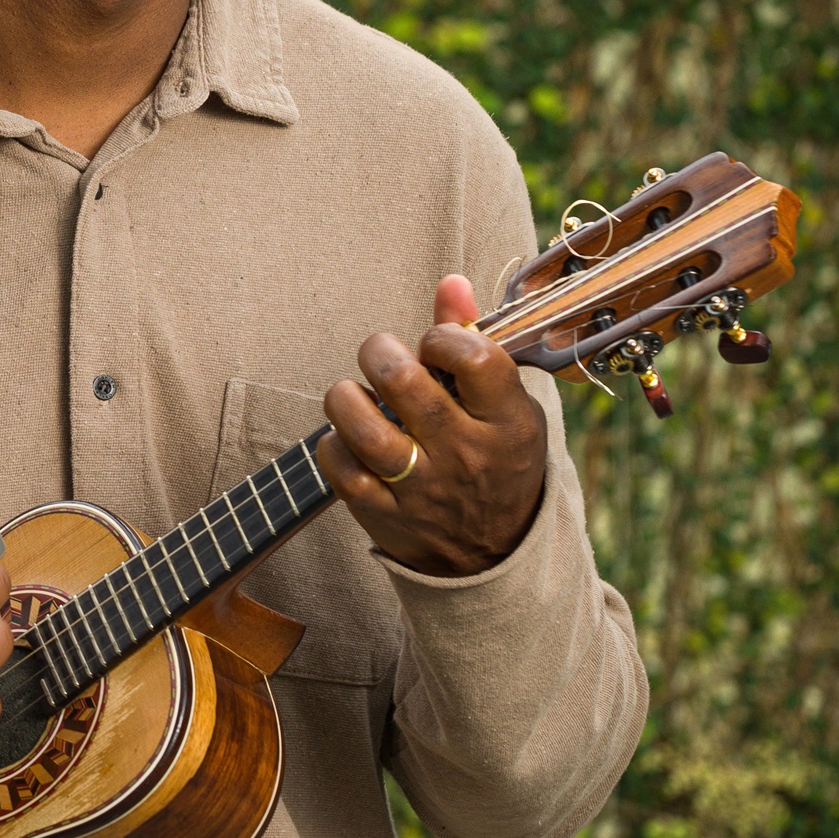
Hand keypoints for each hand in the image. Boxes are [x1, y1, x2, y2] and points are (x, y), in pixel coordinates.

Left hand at [315, 275, 546, 578]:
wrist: (494, 555)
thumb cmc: (497, 457)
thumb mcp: (505, 404)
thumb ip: (474, 340)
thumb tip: (450, 282)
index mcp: (504, 422)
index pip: (474, 359)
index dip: (443, 335)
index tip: (435, 344)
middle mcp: (464, 454)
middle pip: (404, 383)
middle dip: (380, 351)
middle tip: (382, 356)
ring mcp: (422, 488)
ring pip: (364, 428)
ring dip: (347, 395)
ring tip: (355, 392)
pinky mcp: (385, 514)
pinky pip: (341, 469)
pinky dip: (333, 442)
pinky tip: (346, 435)